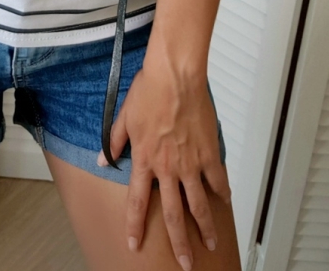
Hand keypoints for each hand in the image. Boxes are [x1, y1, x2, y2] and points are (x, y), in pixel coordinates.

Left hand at [107, 43, 228, 268]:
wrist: (176, 76)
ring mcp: (191, 162)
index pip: (138, 203)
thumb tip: (104, 160)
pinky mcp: (209, 151)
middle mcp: (168, 168)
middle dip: (180, 243)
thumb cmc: (150, 91)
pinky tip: (224, 203)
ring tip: (210, 243)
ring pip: (199, 203)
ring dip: (205, 227)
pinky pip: (217, 178)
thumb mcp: (122, 118)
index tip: (135, 245)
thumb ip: (114, 143)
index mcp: (144, 162)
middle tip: (186, 263)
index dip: (136, 227)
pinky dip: (222, 192)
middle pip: (174, 215)